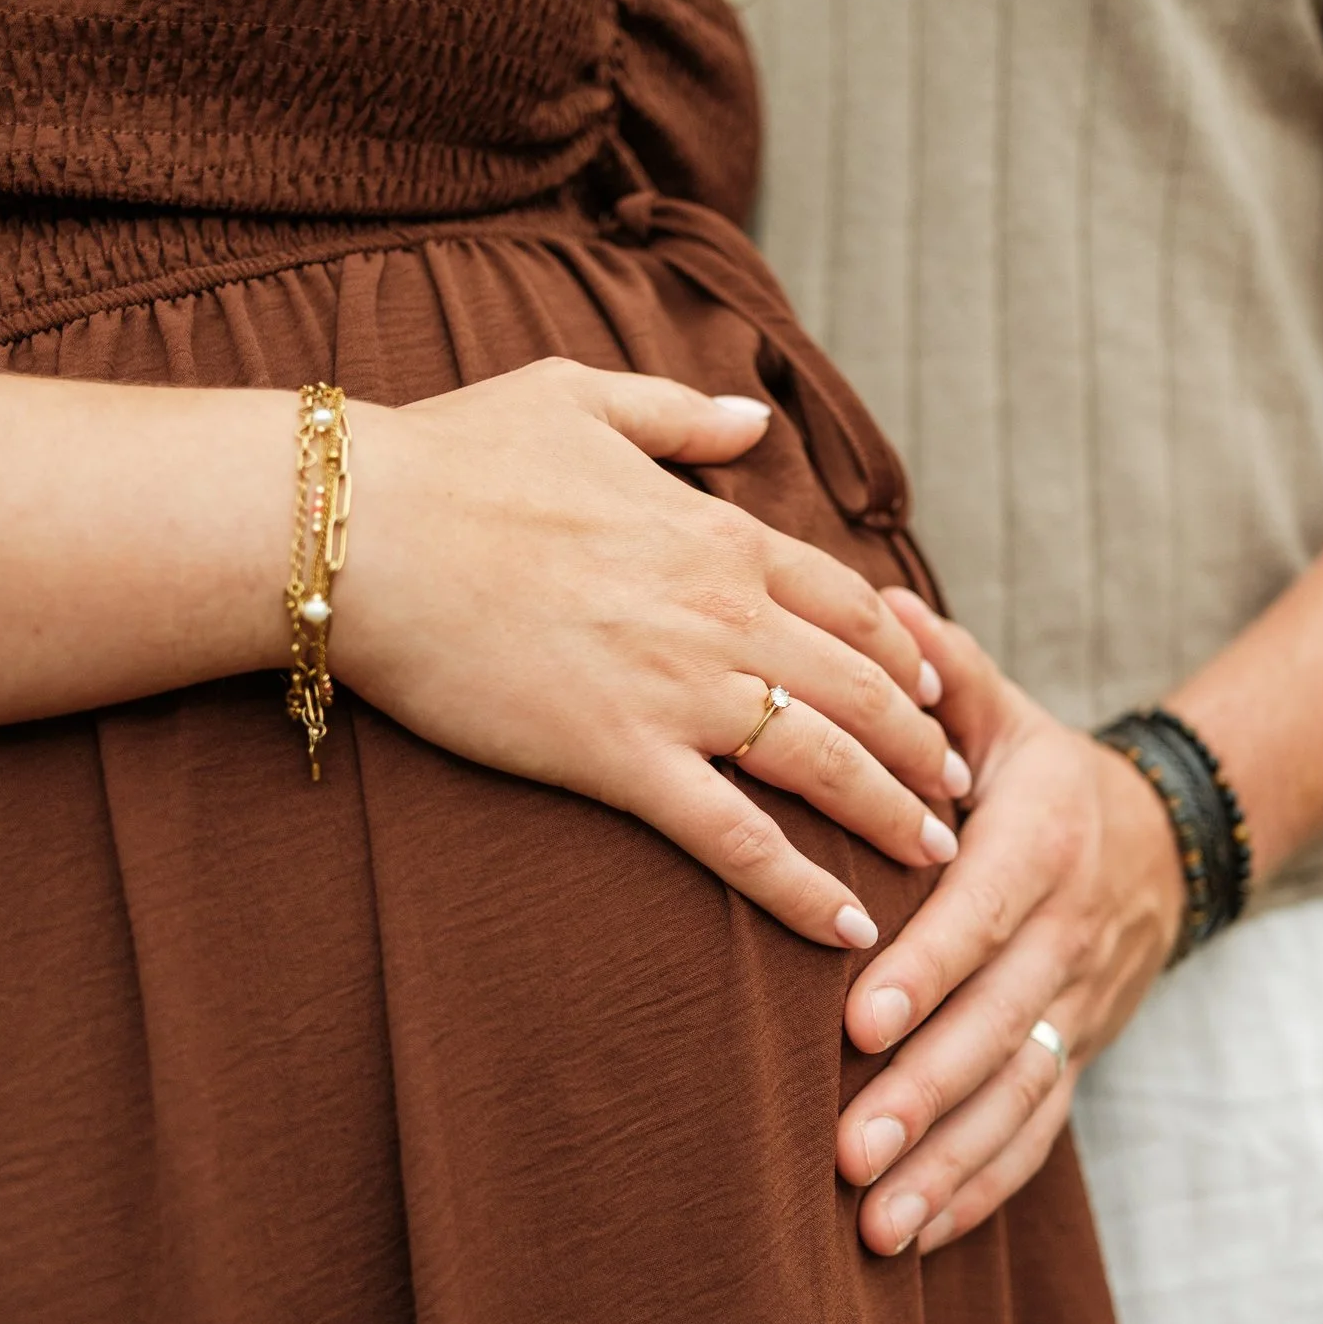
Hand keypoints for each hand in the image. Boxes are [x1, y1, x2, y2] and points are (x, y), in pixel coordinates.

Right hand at [332, 358, 972, 948]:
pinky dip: (801, 887)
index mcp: (718, 534)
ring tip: (937, 858)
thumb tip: (754, 420)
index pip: (849, 601)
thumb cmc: (453, 457)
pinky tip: (848, 927)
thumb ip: (680, 413)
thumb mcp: (578, 397)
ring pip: (826, 763)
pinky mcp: (619, 759)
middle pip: (863, 688)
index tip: (935, 689)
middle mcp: (723, 613)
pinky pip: (735, 838)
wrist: (362, 531)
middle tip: (959, 790)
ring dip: (892, 813)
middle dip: (924, 744)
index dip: (903, 653)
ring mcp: (678, 690)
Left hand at [834, 588, 1183, 1251]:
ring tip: (875, 1222)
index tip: (858, 1019)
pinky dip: (982, 1188)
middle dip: (926, 1091)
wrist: (1165, 838)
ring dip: (950, 1162)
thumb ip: (945, 673)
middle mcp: (1071, 931)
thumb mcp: (1004, 711)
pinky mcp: (1078, 1052)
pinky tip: (915, 1236)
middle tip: (848, 1149)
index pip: (985, 909)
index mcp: (1045, 840)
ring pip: (1021, 1093)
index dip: (929, 967)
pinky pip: (1038, 1130)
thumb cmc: (1040, 770)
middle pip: (1000, 1021)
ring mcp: (1080, 1003)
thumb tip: (882, 612)